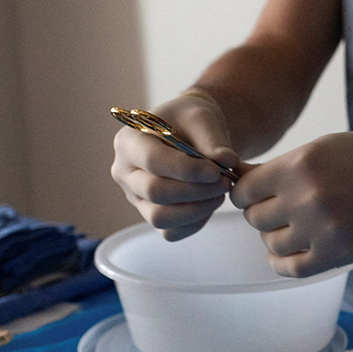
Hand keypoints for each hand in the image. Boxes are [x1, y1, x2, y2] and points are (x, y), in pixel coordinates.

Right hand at [111, 91, 246, 240]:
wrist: (191, 133)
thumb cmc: (192, 121)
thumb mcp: (203, 119)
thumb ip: (213, 140)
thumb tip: (227, 161)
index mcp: (129, 142)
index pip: (153, 161)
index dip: (187, 170)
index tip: (217, 171)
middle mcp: (125, 172)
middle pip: (154, 192)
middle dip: (195, 191)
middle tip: (225, 183)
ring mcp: (135, 197)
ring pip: (159, 217)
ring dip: (197, 210)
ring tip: (220, 193)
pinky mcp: (150, 215)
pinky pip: (170, 231)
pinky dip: (195, 222)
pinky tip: (210, 203)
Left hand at [229, 130, 352, 276]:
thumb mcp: (318, 149)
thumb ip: (277, 169)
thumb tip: (236, 182)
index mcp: (298, 166)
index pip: (243, 191)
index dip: (245, 192)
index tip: (256, 193)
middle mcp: (307, 198)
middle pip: (255, 218)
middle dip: (262, 212)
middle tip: (281, 207)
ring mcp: (322, 229)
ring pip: (270, 243)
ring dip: (275, 235)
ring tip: (292, 225)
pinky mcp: (338, 253)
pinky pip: (291, 267)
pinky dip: (281, 261)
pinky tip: (288, 250)